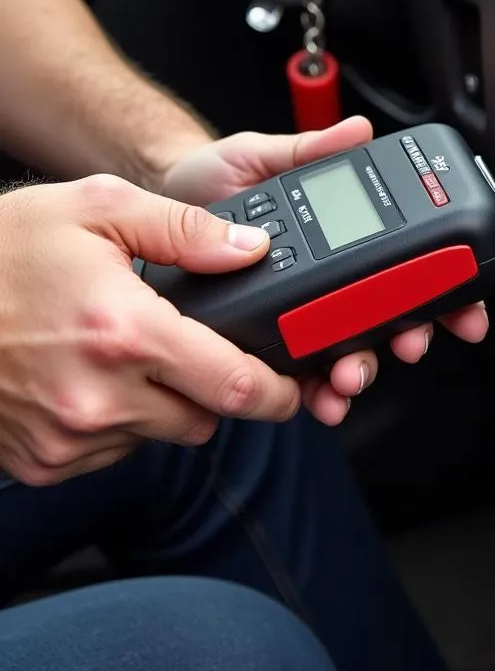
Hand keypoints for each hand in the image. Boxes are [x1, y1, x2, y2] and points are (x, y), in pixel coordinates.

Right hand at [0, 176, 300, 485]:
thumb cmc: (1, 251)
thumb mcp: (97, 208)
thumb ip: (185, 229)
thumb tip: (250, 251)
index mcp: (126, 334)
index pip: (235, 387)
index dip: (276, 389)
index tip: (290, 383)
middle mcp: (100, 399)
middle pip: (207, 417)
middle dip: (219, 388)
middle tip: (200, 350)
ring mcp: (68, 439)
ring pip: (162, 435)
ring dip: (167, 403)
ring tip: (134, 352)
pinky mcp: (43, 462)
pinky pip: (114, 451)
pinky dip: (123, 421)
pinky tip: (97, 377)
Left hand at [159, 116, 488, 424]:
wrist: (156, 204)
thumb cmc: (212, 180)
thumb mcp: (262, 155)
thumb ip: (310, 149)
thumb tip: (356, 131)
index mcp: (344, 235)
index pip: (409, 264)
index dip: (446, 290)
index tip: (465, 310)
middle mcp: (334, 275)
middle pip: (393, 316)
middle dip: (411, 337)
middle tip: (408, 343)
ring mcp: (306, 310)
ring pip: (355, 350)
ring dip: (363, 369)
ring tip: (350, 376)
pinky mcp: (272, 337)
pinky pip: (303, 372)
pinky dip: (317, 391)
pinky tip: (317, 397)